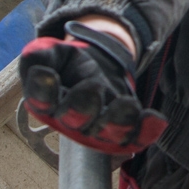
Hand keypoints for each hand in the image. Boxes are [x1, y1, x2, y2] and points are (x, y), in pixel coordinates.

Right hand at [17, 20, 166, 153]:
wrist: (94, 65)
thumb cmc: (66, 64)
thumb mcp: (49, 53)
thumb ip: (38, 55)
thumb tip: (33, 58)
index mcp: (47, 103)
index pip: (43, 100)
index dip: (44, 90)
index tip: (48, 74)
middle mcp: (71, 122)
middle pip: (76, 121)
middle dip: (83, 106)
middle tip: (92, 86)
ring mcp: (98, 129)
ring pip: (107, 132)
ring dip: (118, 120)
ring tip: (128, 104)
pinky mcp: (123, 129)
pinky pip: (135, 135)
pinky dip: (146, 130)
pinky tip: (155, 119)